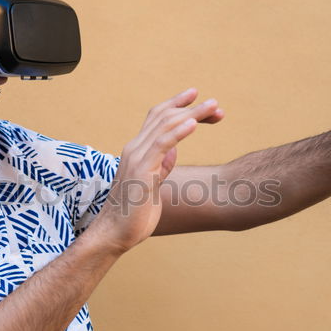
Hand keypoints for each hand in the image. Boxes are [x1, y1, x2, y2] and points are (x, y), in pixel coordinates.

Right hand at [89, 88, 222, 252]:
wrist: (115, 233)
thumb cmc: (133, 214)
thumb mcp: (151, 186)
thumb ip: (160, 166)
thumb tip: (173, 151)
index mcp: (137, 151)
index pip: (157, 118)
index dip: (177, 105)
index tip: (197, 97)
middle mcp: (135, 149)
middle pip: (164, 117)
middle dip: (191, 108)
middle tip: (215, 104)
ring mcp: (136, 158)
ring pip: (165, 126)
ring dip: (192, 114)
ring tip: (213, 106)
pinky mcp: (141, 171)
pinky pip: (161, 145)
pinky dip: (179, 132)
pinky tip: (194, 124)